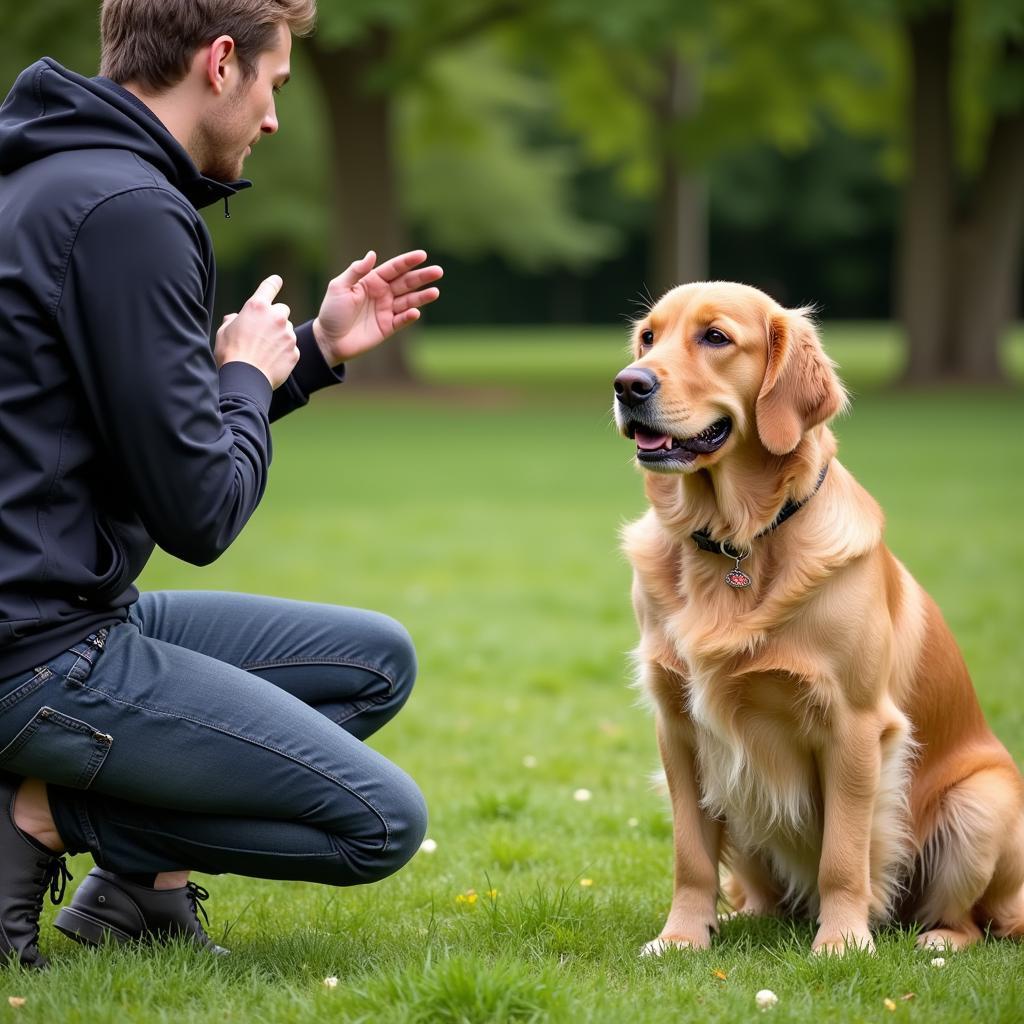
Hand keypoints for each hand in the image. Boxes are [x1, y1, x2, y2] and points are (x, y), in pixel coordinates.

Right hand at [215, 275, 298, 388]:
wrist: (245, 379)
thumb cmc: (230, 354)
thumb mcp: (224, 332)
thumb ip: (232, 321)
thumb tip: (234, 318)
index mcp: (257, 307)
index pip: (269, 287)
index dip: (273, 283)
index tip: (277, 281)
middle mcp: (276, 317)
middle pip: (282, 310)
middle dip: (275, 317)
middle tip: (264, 331)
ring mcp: (288, 335)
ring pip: (288, 330)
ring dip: (280, 336)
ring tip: (264, 350)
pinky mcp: (295, 351)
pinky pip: (291, 348)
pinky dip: (284, 352)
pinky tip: (271, 361)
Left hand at [312, 250, 441, 365]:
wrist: (329, 340)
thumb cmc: (332, 311)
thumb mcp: (339, 287)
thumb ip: (356, 271)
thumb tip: (372, 254)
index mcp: (371, 281)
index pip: (394, 269)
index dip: (408, 262)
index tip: (423, 255)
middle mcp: (382, 294)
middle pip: (406, 283)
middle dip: (422, 277)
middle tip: (438, 271)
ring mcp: (386, 311)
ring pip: (408, 301)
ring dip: (422, 297)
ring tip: (435, 292)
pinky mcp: (388, 327)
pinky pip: (402, 320)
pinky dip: (409, 316)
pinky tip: (415, 312)